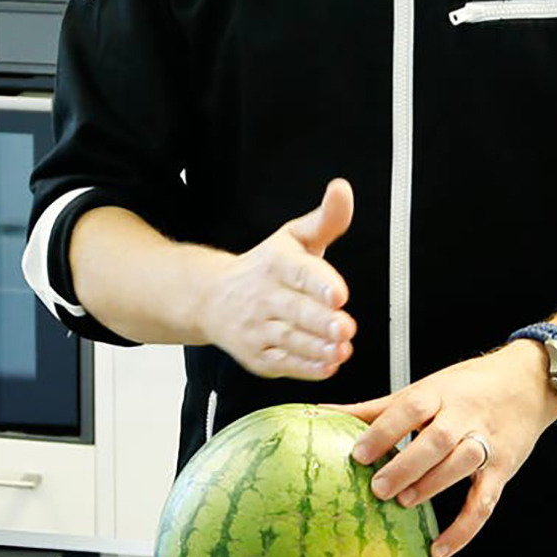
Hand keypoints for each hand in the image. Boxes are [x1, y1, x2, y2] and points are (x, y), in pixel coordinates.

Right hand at [198, 178, 357, 380]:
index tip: (338, 293)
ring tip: (341, 348)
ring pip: (290, 339)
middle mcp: (263, 295)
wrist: (211, 299)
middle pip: (295, 310)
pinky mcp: (257, 355)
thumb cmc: (264, 268)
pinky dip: (306, 367)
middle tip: (344, 327)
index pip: (298, 272)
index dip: (319, 283)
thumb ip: (326, 219)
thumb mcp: (294, 238)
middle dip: (321, 321)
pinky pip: (283, 363)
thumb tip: (342, 189)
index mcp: (275, 263)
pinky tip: (327, 365)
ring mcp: (258, 328)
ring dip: (317, 347)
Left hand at [343, 343, 556, 556]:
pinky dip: (464, 529)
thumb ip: (377, 408)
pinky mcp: (503, 469)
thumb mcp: (425, 389)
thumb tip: (323, 413)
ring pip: (463, 464)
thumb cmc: (469, 386)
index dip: (385, 430)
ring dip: (434, 485)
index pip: (411, 407)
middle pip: (439, 439)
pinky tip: (440, 548)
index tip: (359, 453)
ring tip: (405, 503)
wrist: (530, 382)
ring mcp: (486, 442)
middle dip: (408, 465)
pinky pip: (485, 502)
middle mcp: (465, 416)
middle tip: (379, 487)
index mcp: (440, 393)